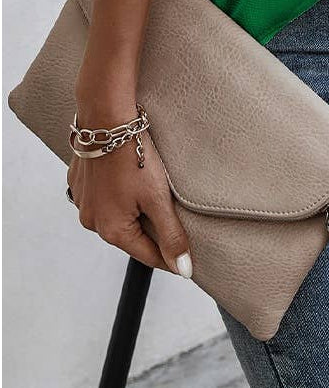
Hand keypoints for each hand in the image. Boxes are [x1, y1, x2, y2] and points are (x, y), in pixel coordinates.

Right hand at [67, 98, 192, 277]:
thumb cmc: (134, 156)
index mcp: (112, 230)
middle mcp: (92, 221)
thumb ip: (171, 235)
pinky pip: (103, 196)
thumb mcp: (158, 198)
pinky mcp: (80, 182)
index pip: (149, 255)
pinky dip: (119, 193)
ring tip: (152, 193)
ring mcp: (83, 201)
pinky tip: (130, 179)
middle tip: (175, 219)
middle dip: (152, 230)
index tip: (189, 262)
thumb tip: (184, 270)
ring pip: (117, 215)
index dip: (172, 258)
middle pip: (132, 235)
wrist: (106, 117)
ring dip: (135, 210)